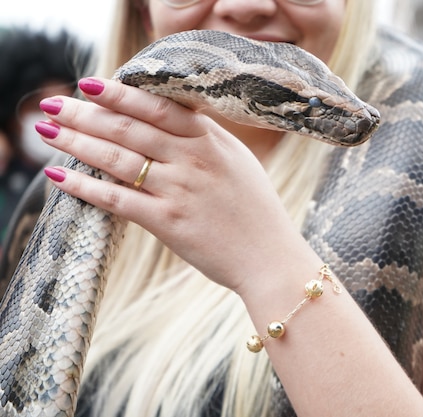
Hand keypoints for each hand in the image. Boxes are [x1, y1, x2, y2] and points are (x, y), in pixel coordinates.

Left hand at [37, 77, 315, 292]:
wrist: (270, 257)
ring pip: (118, 159)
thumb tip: (172, 116)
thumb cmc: (256, 210)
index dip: (120, 93)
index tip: (89, 84)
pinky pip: (119, 199)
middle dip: (85, 114)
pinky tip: (61, 178)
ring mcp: (180, 190)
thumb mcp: (239, 162)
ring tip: (47, 132)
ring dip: (77, 143)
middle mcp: (194, 160)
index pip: (159, 107)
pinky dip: (87, 187)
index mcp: (212, 141)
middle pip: (130, 129)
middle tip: (52, 103)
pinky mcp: (169, 222)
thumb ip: (207, 137)